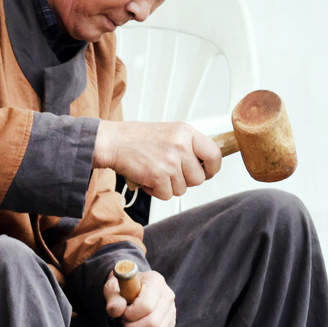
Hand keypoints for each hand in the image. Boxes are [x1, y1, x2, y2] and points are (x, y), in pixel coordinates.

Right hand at [94, 120, 221, 200]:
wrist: (113, 142)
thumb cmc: (137, 139)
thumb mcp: (169, 132)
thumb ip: (188, 146)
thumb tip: (205, 165)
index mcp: (186, 132)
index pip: (214, 155)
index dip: (211, 169)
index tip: (205, 172)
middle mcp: (181, 145)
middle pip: (198, 178)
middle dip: (184, 180)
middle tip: (169, 172)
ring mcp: (170, 161)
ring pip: (182, 189)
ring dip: (168, 186)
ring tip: (155, 172)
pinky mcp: (158, 176)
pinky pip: (166, 194)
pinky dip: (155, 191)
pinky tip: (147, 178)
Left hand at [102, 269, 175, 326]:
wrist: (132, 289)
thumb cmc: (122, 288)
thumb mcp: (112, 288)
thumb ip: (113, 298)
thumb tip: (117, 309)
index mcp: (155, 281)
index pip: (146, 305)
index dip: (130, 313)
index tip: (123, 311)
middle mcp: (167, 296)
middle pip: (152, 323)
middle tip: (124, 321)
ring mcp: (171, 311)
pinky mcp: (169, 324)